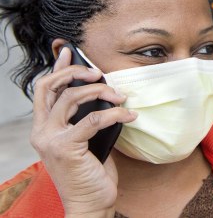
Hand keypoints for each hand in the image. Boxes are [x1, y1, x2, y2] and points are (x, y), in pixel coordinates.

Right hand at [30, 47, 136, 216]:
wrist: (91, 202)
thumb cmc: (91, 172)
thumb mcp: (86, 139)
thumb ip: (85, 118)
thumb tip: (103, 93)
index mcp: (44, 127)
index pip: (45, 90)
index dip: (58, 68)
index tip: (70, 52)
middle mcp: (42, 131)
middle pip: (49, 87)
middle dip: (74, 72)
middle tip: (98, 73)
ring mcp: (50, 140)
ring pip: (71, 98)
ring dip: (100, 92)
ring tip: (119, 97)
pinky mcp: (66, 148)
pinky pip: (93, 119)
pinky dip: (115, 113)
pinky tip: (129, 115)